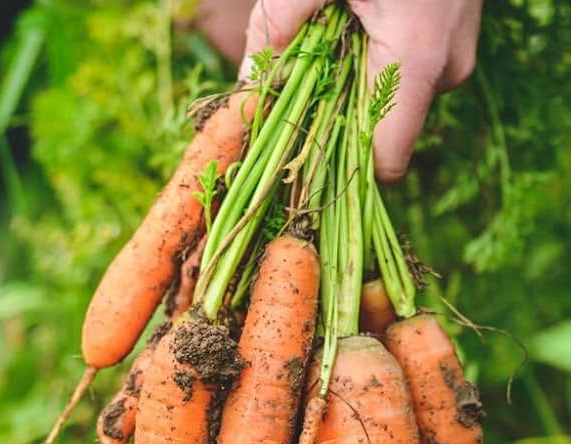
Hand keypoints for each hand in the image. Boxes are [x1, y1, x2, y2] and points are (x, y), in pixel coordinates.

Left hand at [196, 0, 481, 182]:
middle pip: (381, 132)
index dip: (337, 168)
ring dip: (352, 80)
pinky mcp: (454, 34)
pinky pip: (406, 68)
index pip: (383, 163)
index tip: (295, 152)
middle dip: (334, 115)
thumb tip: (242, 95)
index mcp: (419, 58)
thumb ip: (275, 28)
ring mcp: (457, 51)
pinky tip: (356, 19)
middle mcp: (447, 68)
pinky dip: (373, 56)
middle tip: (299, 74)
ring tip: (333, 28)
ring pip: (392, 98)